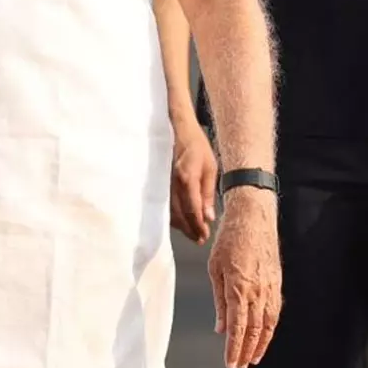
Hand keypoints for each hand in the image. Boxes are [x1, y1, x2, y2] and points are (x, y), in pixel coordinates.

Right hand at [169, 118, 218, 243]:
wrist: (175, 127)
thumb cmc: (195, 144)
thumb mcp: (210, 167)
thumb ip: (208, 192)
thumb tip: (209, 217)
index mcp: (187, 178)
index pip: (193, 210)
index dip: (198, 226)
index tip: (204, 236)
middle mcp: (172, 183)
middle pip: (180, 215)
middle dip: (190, 230)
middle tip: (199, 239)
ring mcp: (162, 183)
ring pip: (170, 212)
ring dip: (181, 225)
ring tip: (192, 232)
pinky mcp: (157, 182)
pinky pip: (164, 204)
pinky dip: (172, 215)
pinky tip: (180, 220)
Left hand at [208, 189, 281, 367]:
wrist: (253, 216)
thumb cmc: (230, 238)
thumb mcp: (214, 268)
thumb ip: (219, 301)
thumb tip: (221, 327)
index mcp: (238, 288)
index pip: (238, 328)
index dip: (234, 349)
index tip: (231, 363)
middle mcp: (257, 290)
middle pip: (254, 330)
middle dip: (247, 351)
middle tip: (240, 366)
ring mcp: (270, 287)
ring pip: (268, 324)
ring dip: (261, 344)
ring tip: (253, 357)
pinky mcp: (276, 282)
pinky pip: (275, 311)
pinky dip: (270, 327)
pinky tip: (265, 334)